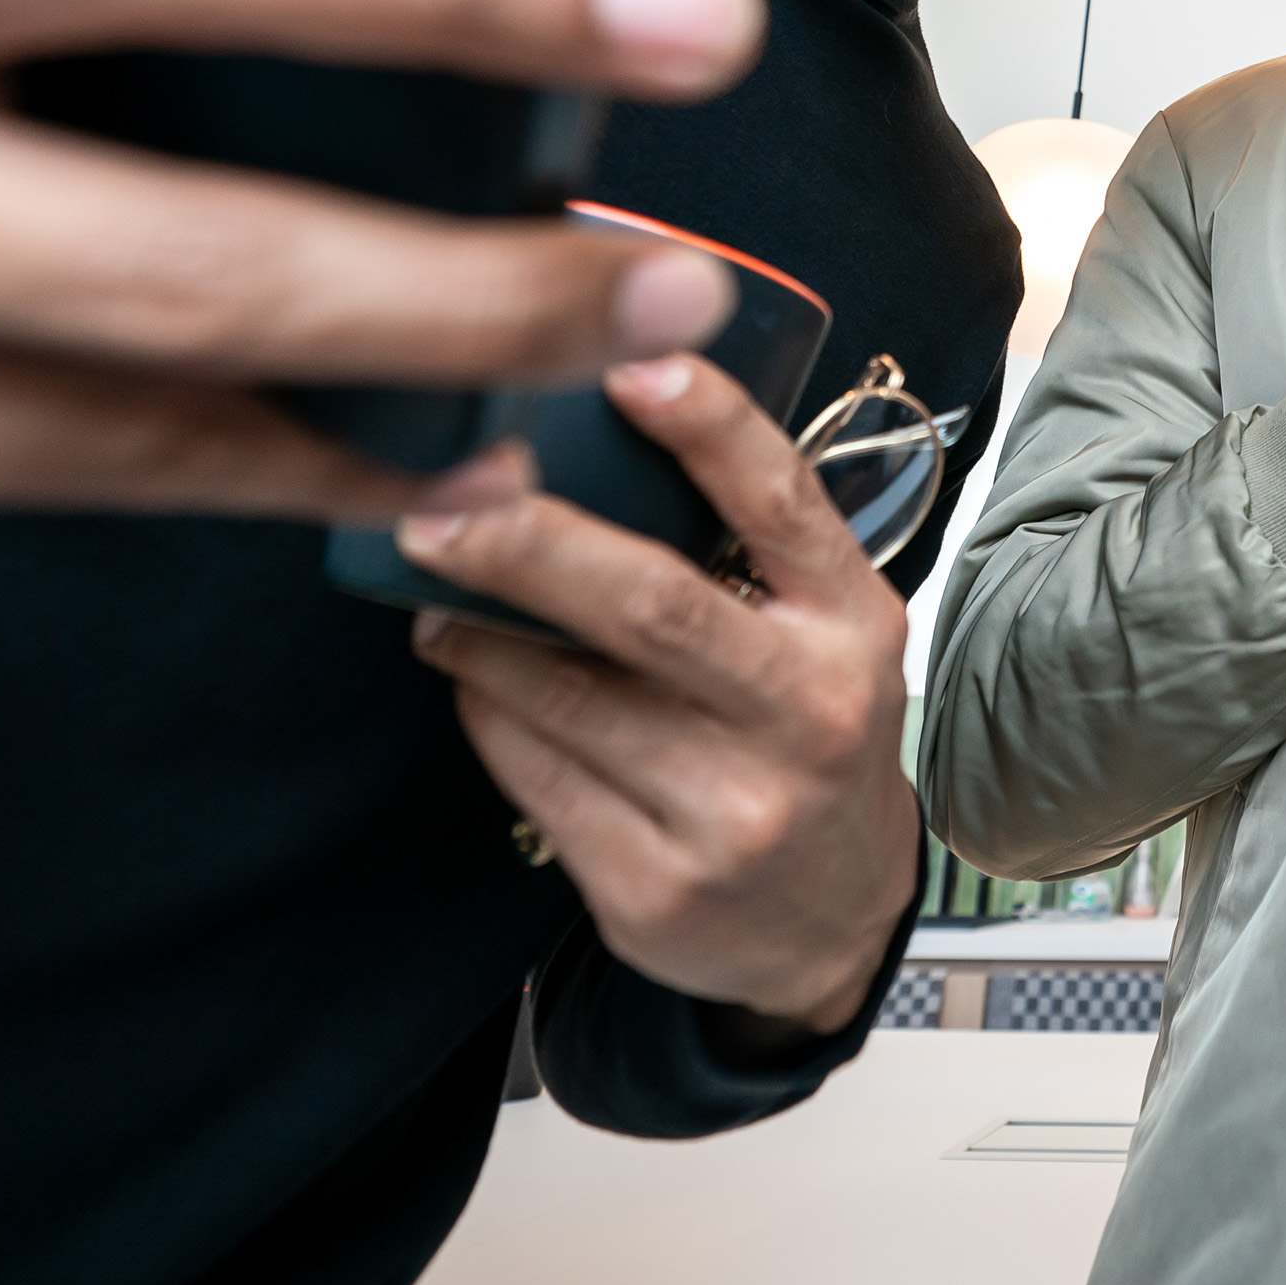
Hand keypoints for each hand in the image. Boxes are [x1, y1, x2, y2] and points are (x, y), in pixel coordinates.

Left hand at [400, 350, 917, 1035]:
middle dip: (527, 545)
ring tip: (434, 595)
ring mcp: (732, 812)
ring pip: (564, 697)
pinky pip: (533, 775)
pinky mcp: (655, 887)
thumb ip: (747, 543)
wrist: (830, 918)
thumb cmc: (804, 729)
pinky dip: (488, 713)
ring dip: (476, 635)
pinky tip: (477, 683)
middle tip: (433, 506)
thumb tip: (592, 425)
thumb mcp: (822, 626)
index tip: (629, 367)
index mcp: (852, 624)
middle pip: (652, 609)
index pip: (783, 505)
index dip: (709, 427)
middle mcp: (807, 716)